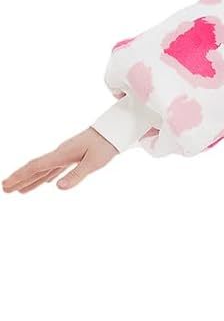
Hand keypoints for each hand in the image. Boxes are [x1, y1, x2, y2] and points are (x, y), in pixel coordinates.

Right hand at [2, 128, 120, 194]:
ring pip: (43, 169)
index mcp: (62, 154)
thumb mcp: (94, 163)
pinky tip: (43, 183)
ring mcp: (65, 154)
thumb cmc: (106, 145)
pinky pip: (54, 168)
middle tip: (4, 189)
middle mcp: (60, 154)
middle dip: (19, 179)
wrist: (115, 130)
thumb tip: (57, 188)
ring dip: (30, 180)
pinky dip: (46, 176)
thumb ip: (76, 175)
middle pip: (35, 168)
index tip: (7, 185)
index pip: (36, 167)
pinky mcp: (72, 156)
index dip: (20, 177)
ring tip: (18, 190)